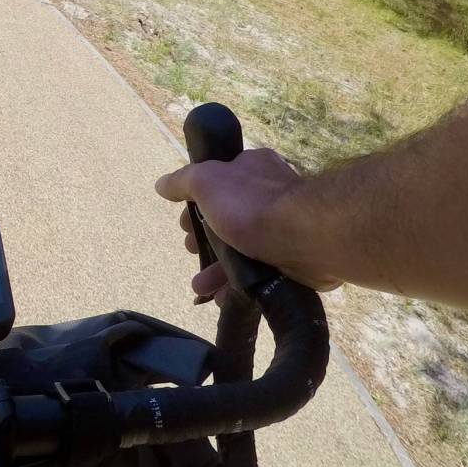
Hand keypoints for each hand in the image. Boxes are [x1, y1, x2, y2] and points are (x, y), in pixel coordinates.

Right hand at [154, 148, 339, 301]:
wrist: (306, 238)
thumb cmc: (252, 205)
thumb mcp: (206, 182)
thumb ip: (182, 181)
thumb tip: (161, 184)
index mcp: (252, 169)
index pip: (217, 183)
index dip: (196, 204)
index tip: (185, 224)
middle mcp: (269, 195)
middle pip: (227, 219)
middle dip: (204, 240)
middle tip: (192, 251)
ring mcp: (282, 228)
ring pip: (241, 249)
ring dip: (216, 269)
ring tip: (201, 287)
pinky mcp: (292, 259)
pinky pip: (258, 273)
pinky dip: (237, 285)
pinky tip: (221, 297)